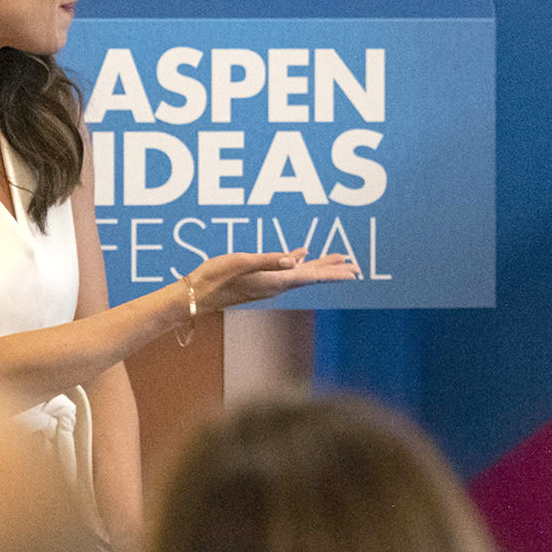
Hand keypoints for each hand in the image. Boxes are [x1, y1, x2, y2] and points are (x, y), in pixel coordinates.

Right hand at [185, 249, 358, 313]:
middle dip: (335, 271)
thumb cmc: (214, 278)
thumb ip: (268, 260)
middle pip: (312, 276)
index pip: (311, 277)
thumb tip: (295, 260)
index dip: (334, 273)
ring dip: (321, 266)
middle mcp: (276, 285)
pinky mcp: (259, 280)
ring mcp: (268, 283)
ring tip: (339, 259)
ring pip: (302, 273)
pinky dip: (299, 262)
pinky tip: (302, 255)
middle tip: (357, 267)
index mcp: (275, 280)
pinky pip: (287, 270)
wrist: (194, 296)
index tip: (354, 272)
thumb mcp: (240, 263)